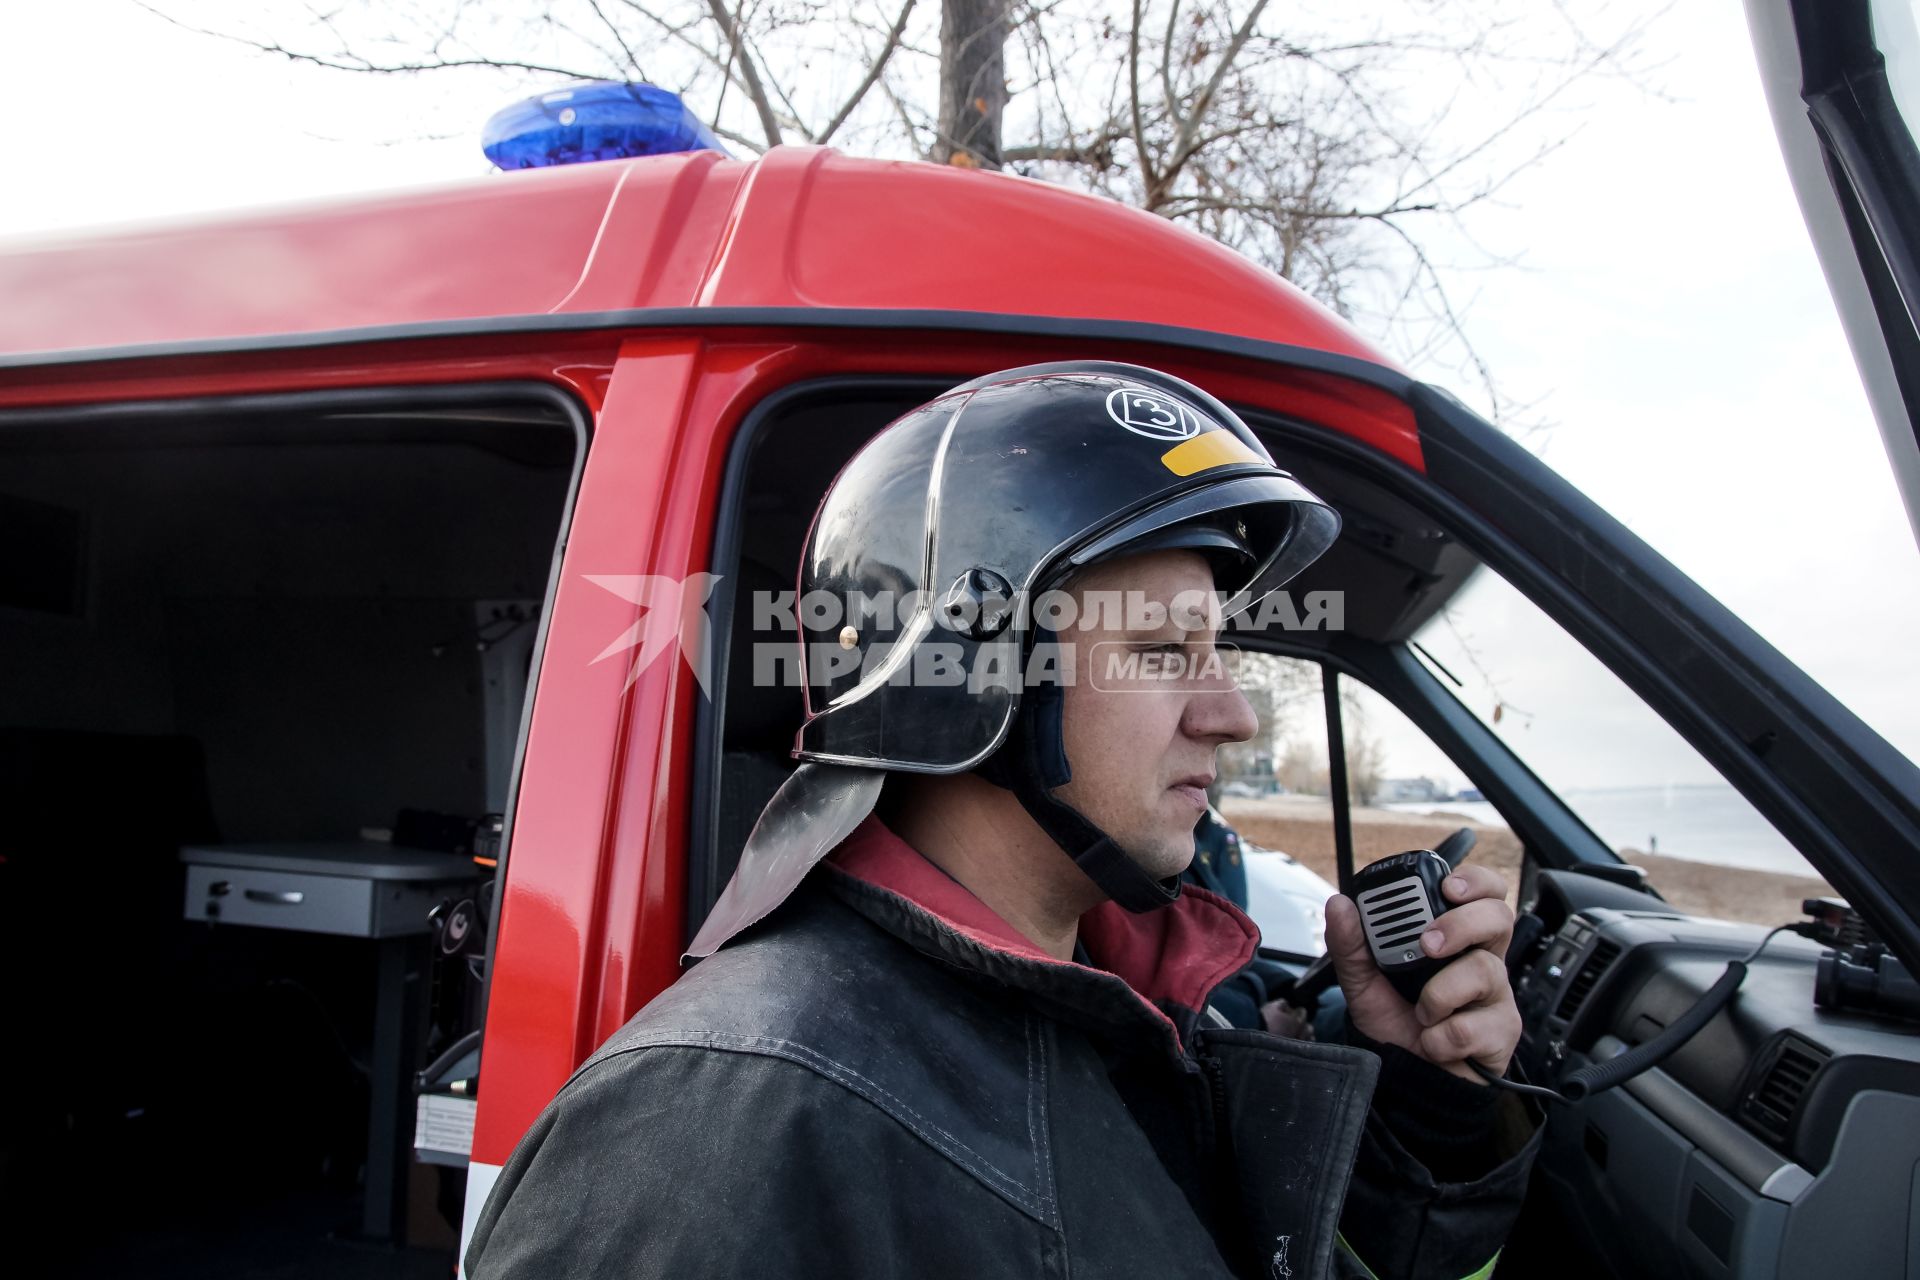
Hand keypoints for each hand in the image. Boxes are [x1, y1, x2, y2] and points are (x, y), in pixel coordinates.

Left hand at [1323, 864, 1521, 1083]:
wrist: (1408, 1079)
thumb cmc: (1396, 1024)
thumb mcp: (1363, 983)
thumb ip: (1351, 946)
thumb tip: (1339, 905)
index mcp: (1455, 939)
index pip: (1483, 894)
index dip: (1477, 882)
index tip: (1450, 886)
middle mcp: (1481, 959)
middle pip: (1498, 919)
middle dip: (1463, 924)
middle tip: (1429, 945)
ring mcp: (1496, 995)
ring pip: (1485, 971)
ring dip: (1440, 994)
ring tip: (1422, 1012)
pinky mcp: (1502, 1032)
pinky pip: (1477, 1025)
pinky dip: (1443, 1037)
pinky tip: (1434, 1042)